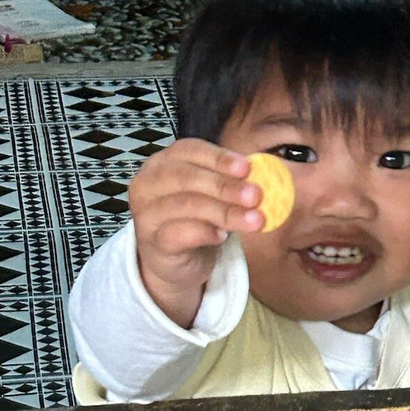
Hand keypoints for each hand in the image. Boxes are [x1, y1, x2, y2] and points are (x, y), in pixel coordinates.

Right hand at [130, 138, 264, 327]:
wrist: (173, 260)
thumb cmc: (194, 217)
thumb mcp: (211, 194)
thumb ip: (229, 182)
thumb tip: (263, 177)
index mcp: (164, 162)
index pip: (189, 150)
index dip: (219, 157)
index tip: (248, 167)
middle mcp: (148, 183)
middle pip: (186, 177)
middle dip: (224, 186)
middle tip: (255, 196)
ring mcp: (146, 214)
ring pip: (185, 206)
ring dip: (224, 212)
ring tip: (253, 220)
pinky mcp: (151, 243)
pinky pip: (178, 234)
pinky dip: (204, 233)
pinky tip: (222, 236)